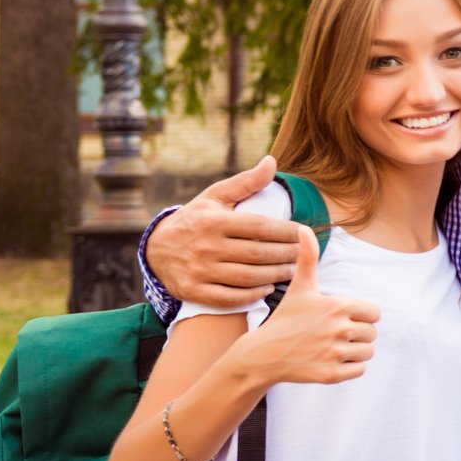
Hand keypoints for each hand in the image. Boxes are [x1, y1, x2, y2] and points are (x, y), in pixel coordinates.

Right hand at [147, 156, 306, 305]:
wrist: (156, 249)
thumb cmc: (196, 220)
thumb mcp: (216, 197)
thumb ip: (246, 182)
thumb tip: (271, 161)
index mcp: (214, 221)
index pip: (260, 226)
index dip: (287, 231)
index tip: (304, 233)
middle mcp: (206, 246)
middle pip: (258, 253)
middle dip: (287, 254)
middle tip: (304, 254)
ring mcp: (199, 271)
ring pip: (248, 277)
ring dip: (276, 275)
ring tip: (293, 270)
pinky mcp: (193, 291)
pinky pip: (229, 298)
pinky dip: (252, 296)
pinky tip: (268, 288)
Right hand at [233, 226, 380, 386]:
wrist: (262, 356)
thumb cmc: (285, 319)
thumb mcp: (299, 288)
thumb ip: (307, 258)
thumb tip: (304, 228)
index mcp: (338, 306)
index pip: (375, 313)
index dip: (361, 315)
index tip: (341, 317)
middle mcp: (339, 329)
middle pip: (372, 333)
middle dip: (357, 334)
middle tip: (333, 334)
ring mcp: (335, 353)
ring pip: (368, 352)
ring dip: (355, 351)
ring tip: (331, 347)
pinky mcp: (331, 374)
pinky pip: (360, 370)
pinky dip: (349, 368)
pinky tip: (329, 360)